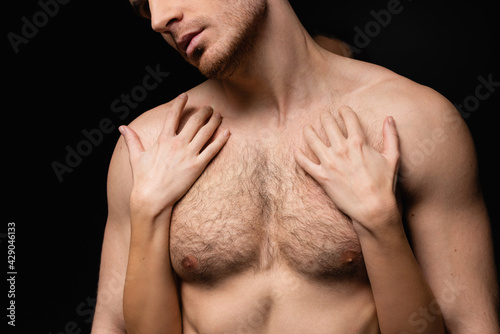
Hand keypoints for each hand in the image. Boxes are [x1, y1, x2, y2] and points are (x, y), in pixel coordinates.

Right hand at [119, 93, 229, 217]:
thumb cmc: (143, 179)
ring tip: (219, 115)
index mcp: (163, 139)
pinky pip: (213, 150)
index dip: (180, 103)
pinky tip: (227, 132)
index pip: (173, 115)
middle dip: (204, 111)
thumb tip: (122, 127)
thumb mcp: (136, 157)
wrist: (152, 198)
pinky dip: (221, 140)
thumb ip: (132, 140)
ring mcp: (189, 154)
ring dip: (214, 121)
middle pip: (195, 121)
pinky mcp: (197, 166)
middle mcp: (177, 144)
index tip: (185, 95)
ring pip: (206, 132)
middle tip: (209, 107)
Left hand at [295, 106, 399, 232]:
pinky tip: (297, 151)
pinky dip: (299, 156)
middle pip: (328, 124)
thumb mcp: (392, 157)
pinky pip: (304, 163)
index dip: (344, 111)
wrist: (373, 208)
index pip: (348, 118)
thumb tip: (389, 118)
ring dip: (308, 131)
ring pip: (312, 139)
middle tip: (323, 116)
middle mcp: (341, 149)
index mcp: (358, 142)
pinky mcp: (321, 176)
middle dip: (325, 117)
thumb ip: (391, 136)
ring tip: (307, 128)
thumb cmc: (384, 184)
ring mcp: (329, 162)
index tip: (341, 110)